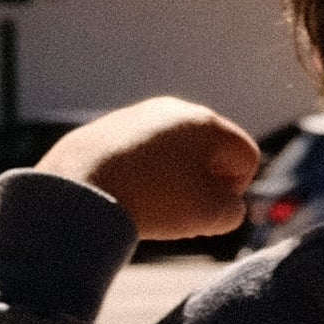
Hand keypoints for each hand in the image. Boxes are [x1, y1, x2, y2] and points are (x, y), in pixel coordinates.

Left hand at [44, 96, 260, 243]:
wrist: (77, 189)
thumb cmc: (152, 201)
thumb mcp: (210, 215)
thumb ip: (233, 210)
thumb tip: (223, 203)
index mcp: (206, 122)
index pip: (245, 156)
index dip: (234, 191)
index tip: (205, 210)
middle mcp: (174, 109)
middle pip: (209, 151)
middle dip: (204, 183)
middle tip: (180, 211)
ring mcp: (138, 115)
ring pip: (174, 153)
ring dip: (173, 180)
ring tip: (151, 205)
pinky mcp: (108, 129)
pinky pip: (141, 155)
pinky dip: (143, 176)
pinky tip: (126, 194)